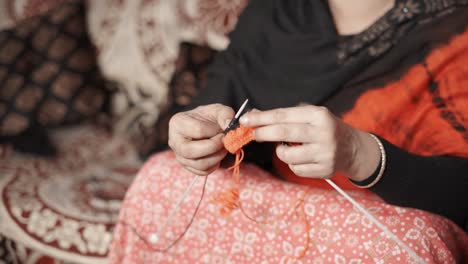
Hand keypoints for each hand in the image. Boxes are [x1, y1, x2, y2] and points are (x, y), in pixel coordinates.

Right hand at [169, 104, 233, 174]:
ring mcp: (179, 156)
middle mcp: (174, 141)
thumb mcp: (218, 110)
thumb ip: (225, 115)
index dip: (215, 132)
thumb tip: (228, 125)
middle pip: (191, 151)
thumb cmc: (210, 117)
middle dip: (213, 148)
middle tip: (224, 141)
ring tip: (223, 148)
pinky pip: (202, 172)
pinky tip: (217, 154)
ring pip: (198, 164)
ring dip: (217, 157)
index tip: (224, 130)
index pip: (198, 131)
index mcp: (177, 123)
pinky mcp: (187, 166)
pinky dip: (214, 165)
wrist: (206, 126)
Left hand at [239, 105, 379, 180]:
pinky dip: (293, 163)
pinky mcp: (324, 169)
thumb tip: (253, 115)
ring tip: (287, 148)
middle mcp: (323, 133)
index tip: (245, 120)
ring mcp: (325, 153)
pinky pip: (296, 168)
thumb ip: (285, 116)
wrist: (353, 149)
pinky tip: (302, 158)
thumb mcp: (310, 116)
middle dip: (264, 133)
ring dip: (280, 152)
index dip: (262, 118)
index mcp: (319, 115)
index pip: (284, 115)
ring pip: (287, 155)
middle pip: (284, 132)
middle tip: (252, 133)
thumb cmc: (324, 129)